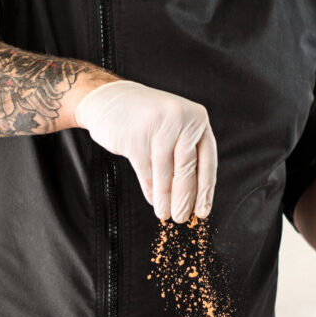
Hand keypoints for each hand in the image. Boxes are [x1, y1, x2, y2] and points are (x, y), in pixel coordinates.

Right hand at [75, 80, 216, 222]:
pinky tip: (153, 201)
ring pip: (166, 173)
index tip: (203, 211)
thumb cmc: (145, 118)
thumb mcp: (173, 129)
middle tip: (183, 218)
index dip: (205, 190)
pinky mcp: (136, 138)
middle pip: (187, 168)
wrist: (108, 98)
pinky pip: (146, 171)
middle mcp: (181, 119)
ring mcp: (158, 127)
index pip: (207, 161)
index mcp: (197, 118)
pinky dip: (150, 189)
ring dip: (166, 198)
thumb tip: (190, 198)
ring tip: (165, 215)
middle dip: (185, 198)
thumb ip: (184, 156)